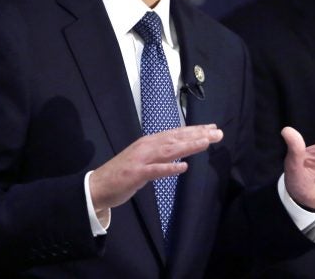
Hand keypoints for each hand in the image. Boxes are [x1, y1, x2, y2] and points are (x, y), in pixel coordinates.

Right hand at [89, 124, 222, 217]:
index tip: (212, 128)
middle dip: (198, 135)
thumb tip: (180, 149)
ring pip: (169, 150)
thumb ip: (161, 153)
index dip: (195, 130)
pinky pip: (155, 171)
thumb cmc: (123, 173)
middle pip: (176, 139)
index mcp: (150, 142)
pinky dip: (169, 169)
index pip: (176, 134)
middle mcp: (147, 146)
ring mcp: (141, 160)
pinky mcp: (135, 175)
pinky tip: (183, 168)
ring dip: (188, 146)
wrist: (97, 186)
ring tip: (206, 143)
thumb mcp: (145, 159)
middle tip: (218, 133)